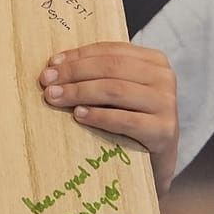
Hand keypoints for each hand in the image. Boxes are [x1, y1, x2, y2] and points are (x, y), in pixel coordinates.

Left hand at [37, 41, 178, 192]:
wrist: (156, 162)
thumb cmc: (130, 121)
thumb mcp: (118, 92)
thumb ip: (97, 75)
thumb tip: (54, 66)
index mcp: (154, 61)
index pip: (111, 51)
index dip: (78, 55)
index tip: (51, 64)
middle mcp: (164, 78)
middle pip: (111, 68)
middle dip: (74, 73)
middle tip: (46, 82)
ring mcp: (167, 104)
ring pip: (115, 90)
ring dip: (80, 92)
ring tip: (55, 97)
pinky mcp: (164, 131)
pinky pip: (125, 120)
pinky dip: (98, 116)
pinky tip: (78, 115)